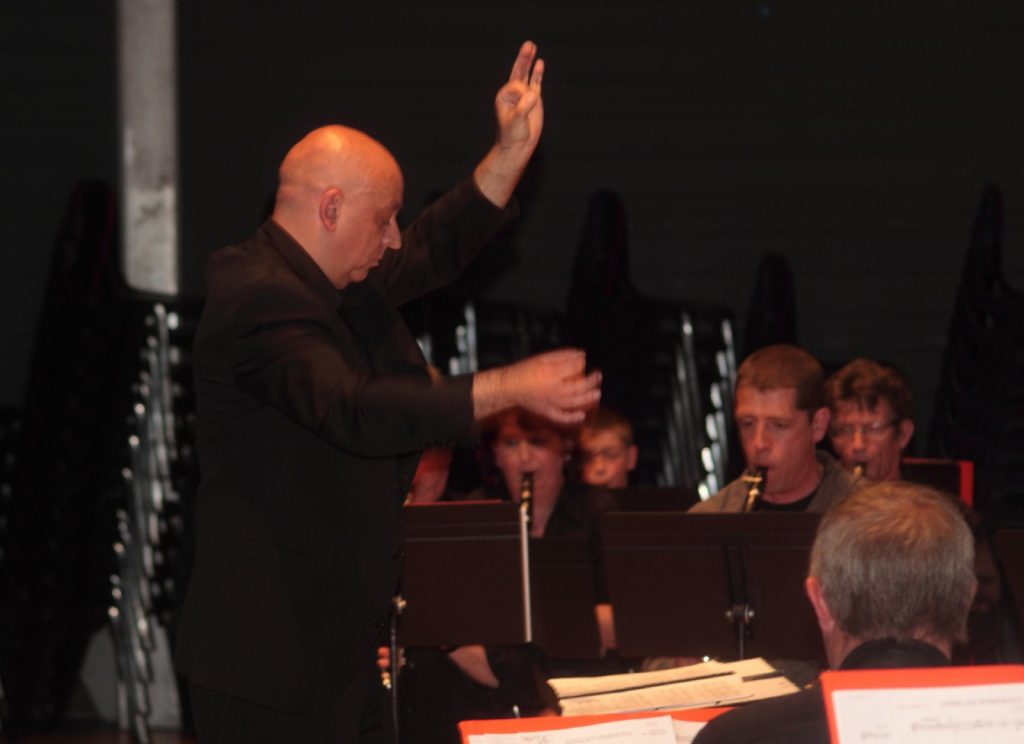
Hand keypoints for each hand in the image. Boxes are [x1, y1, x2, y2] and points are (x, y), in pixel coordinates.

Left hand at [494, 40, 543, 154]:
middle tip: (528, 44)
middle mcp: (513, 93)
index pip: (516, 84)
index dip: (523, 92)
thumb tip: (533, 94)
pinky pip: (536, 83)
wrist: (518, 146)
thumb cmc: (512, 135)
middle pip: (518, 71)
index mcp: (504, 96)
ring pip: (527, 75)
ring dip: (529, 61)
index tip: (526, 105)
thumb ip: (523, 107)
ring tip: (531, 46)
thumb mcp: (516, 121)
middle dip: (523, 58)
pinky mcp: (533, 100)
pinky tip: (539, 63)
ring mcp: (523, 96)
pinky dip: (538, 73)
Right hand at [505, 349, 600, 424]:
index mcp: (550, 373)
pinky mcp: (546, 412)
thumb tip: (582, 355)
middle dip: (591, 381)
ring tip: (597, 393)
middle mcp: (552, 389)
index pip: (573, 368)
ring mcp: (550, 402)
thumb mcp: (542, 358)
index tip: (583, 359)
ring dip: (587, 398)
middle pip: (578, 387)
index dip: (581, 363)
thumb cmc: (524, 370)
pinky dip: (572, 418)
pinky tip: (582, 416)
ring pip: (573, 402)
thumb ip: (562, 356)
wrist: (508, 388)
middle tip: (598, 375)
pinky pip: (561, 417)